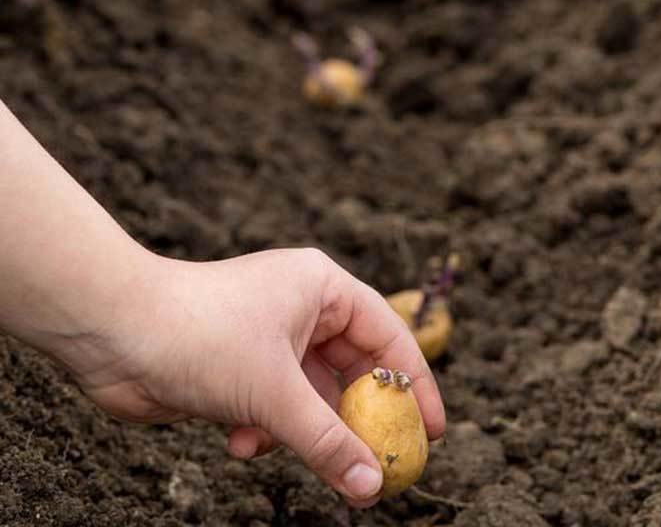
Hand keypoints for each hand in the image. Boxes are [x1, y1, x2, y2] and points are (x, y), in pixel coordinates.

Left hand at [63, 247, 445, 508]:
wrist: (113, 331)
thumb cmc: (200, 334)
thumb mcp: (275, 393)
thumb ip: (327, 441)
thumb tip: (372, 488)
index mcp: (321, 287)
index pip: (387, 334)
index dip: (414, 384)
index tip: (433, 432)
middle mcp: (301, 307)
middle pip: (351, 370)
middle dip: (353, 420)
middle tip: (375, 466)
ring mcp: (270, 336)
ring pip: (311, 396)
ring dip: (299, 431)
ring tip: (284, 452)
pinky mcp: (241, 365)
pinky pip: (274, 406)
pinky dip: (263, 430)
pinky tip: (237, 442)